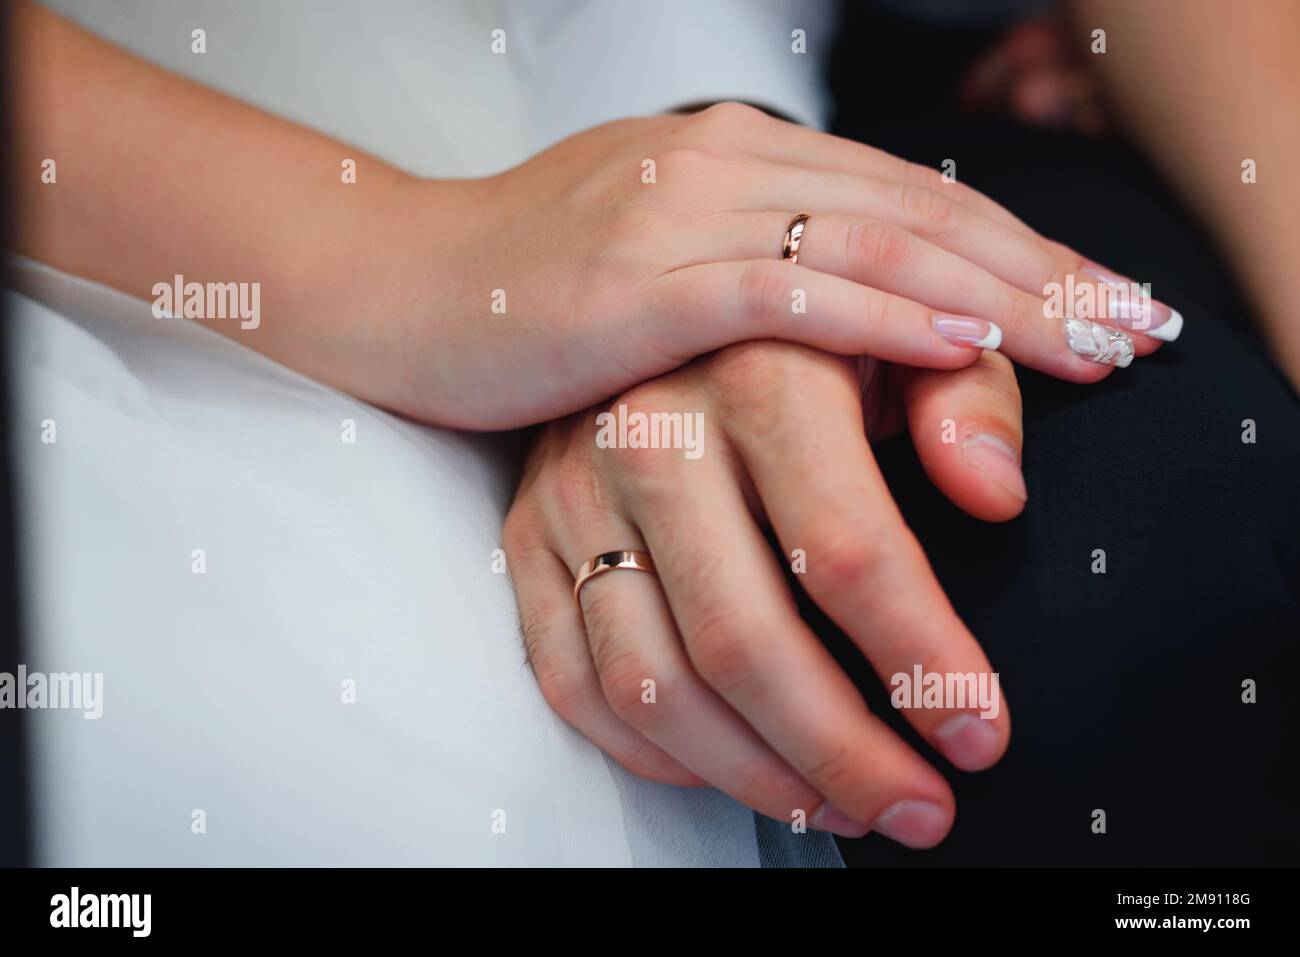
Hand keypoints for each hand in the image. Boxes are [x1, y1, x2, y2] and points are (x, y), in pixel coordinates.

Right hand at [400, 102, 1173, 427]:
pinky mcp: (636, 280)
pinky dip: (881, 314)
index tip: (1101, 301)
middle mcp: (721, 160)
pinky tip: (959, 341)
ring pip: (872, 240)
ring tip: (1092, 341)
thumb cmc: (528, 287)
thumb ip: (757, 273)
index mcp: (735, 153)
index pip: (909, 193)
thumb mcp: (659, 259)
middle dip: (1040, 270)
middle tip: (1135, 322)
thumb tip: (858, 328)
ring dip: (995, 293)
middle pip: (917, 207)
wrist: (395, 285)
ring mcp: (678, 211)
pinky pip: (782, 291)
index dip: (1018, 247)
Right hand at [503, 339, 1026, 845]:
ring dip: (754, 774)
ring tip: (838, 806)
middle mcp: (650, 433)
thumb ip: (970, 402)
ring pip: (650, 681)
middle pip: (741, 641)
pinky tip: (733, 769)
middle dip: (842, 753)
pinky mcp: (527, 535)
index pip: (845, 552)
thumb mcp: (909, 338)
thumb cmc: (806, 342)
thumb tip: (994, 495)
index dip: (923, 663)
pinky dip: (653, 752)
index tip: (979, 736)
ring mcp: (575, 491)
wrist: (657, 307)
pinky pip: (570, 679)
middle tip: (918, 810)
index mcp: (758, 374)